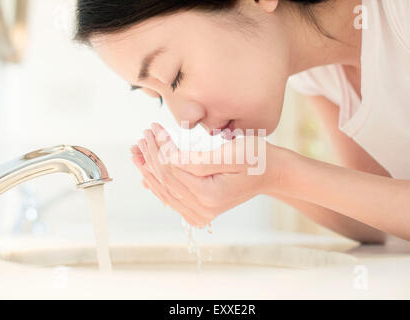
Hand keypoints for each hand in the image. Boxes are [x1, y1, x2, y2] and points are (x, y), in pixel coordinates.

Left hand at [130, 122, 278, 227]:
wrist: (271, 173)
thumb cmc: (256, 158)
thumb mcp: (230, 153)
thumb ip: (197, 159)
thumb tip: (168, 157)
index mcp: (209, 195)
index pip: (173, 169)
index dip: (160, 147)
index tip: (153, 127)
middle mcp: (202, 210)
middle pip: (166, 180)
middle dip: (151, 155)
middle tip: (142, 135)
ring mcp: (200, 214)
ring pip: (165, 189)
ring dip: (149, 169)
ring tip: (138, 150)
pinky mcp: (200, 211)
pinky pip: (173, 198)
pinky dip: (158, 183)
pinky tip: (145, 174)